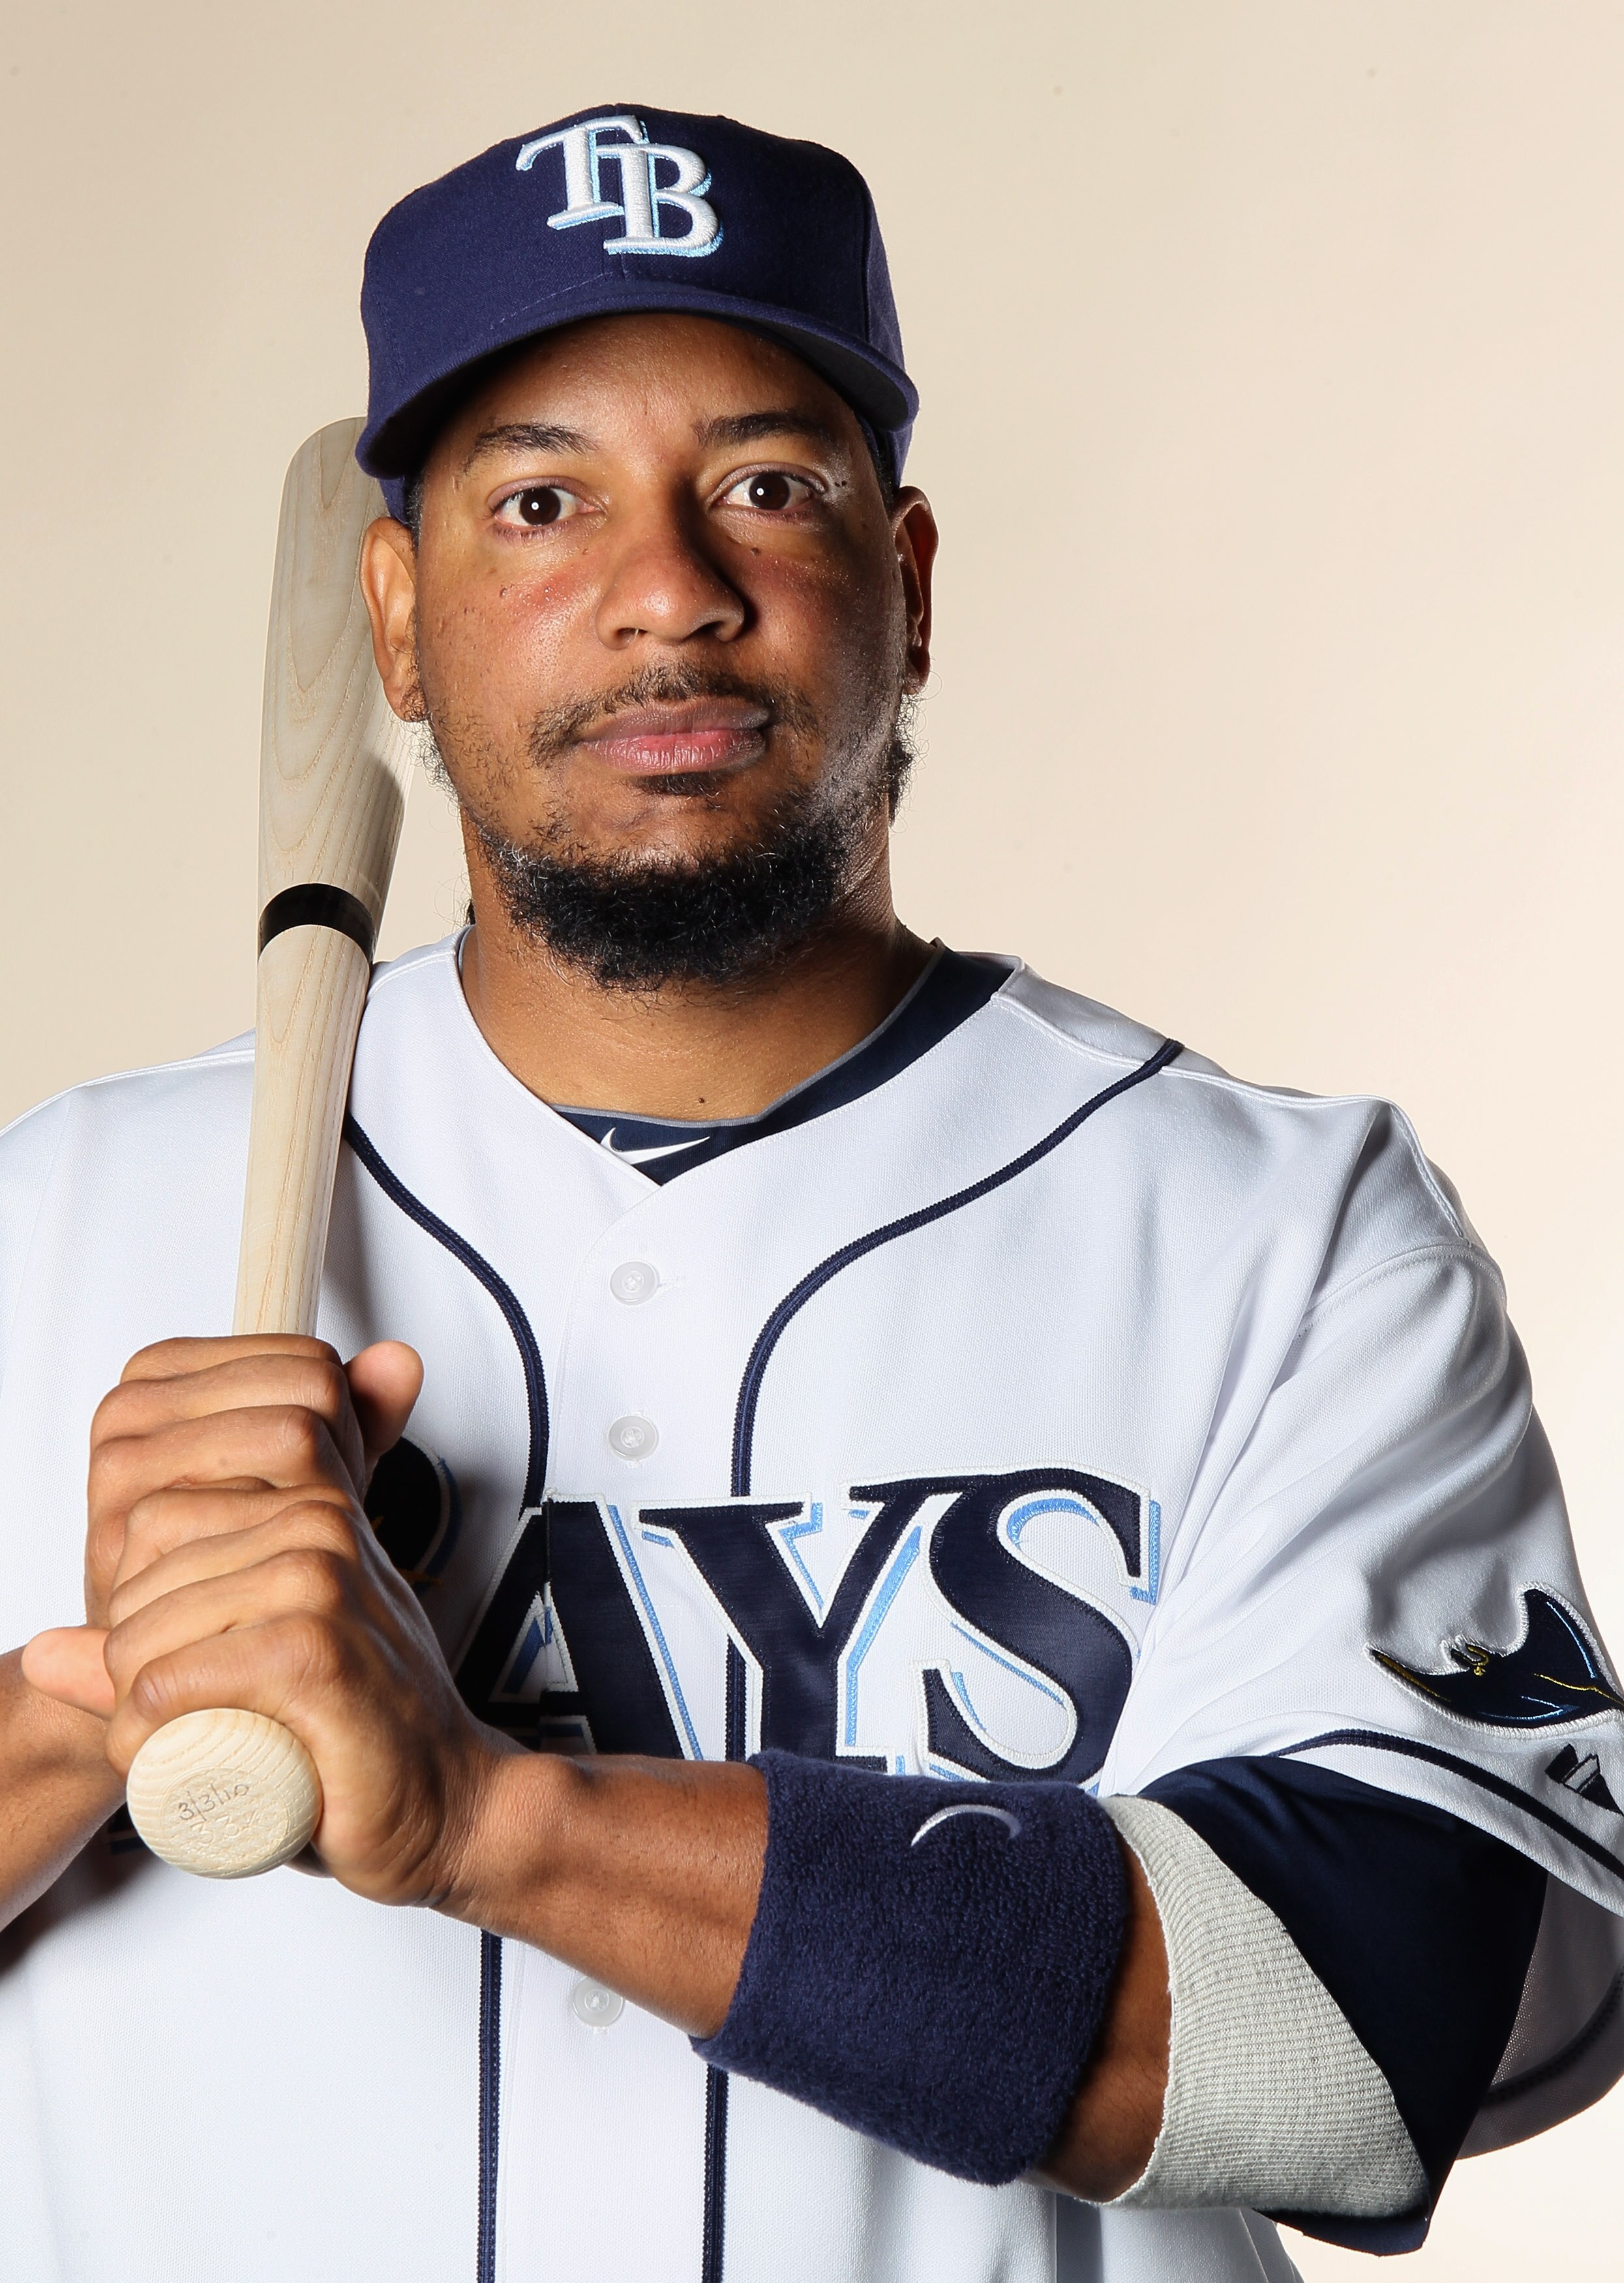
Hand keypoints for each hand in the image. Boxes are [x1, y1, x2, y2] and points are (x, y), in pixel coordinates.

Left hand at [23, 1336, 511, 1904]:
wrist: (447, 1801)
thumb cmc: (355, 1731)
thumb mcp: (253, 1663)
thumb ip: (160, 1642)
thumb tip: (40, 1650)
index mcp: (311, 1501)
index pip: (154, 1519)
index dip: (138, 1601)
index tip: (181, 1661)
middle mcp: (319, 1523)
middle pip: (139, 1579)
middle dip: (127, 1665)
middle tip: (179, 1727)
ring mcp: (321, 1582)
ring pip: (145, 1637)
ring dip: (130, 1712)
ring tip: (176, 1751)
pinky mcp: (315, 1654)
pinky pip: (170, 1684)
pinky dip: (145, 1736)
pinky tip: (171, 1765)